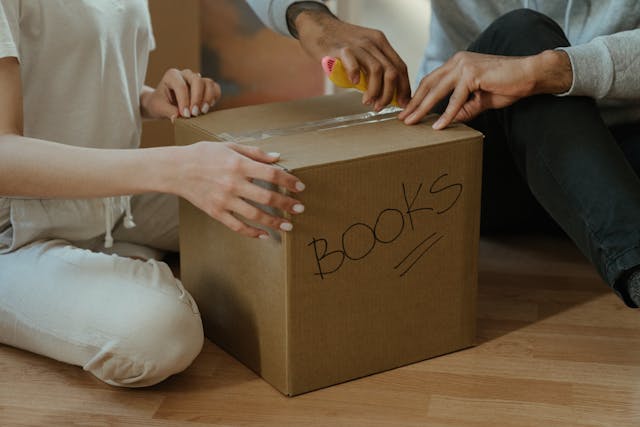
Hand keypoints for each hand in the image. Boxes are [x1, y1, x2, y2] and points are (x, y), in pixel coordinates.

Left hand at [140, 68, 220, 121]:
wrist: (162, 103)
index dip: (184, 101)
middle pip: (198, 81)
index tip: (185, 115)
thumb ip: (168, 112)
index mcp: (172, 75)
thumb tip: (177, 118)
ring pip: (209, 83)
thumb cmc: (159, 103)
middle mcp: (186, 74)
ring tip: (202, 111)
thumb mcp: (159, 108)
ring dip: (208, 98)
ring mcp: (197, 79)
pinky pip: (215, 88)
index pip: (181, 86)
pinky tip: (207, 107)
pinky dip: (214, 97)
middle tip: (194, 114)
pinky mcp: (205, 86)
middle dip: (197, 98)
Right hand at [175, 142, 305, 238]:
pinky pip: (237, 226)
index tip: (300, 187)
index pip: (271, 174)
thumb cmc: (204, 154)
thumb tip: (278, 158)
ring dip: (274, 222)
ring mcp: (224, 200)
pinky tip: (263, 235)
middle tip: (300, 208)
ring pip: (255, 215)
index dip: (288, 181)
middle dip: (286, 204)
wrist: (176, 169)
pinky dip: (252, 232)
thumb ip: (255, 153)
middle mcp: (233, 183)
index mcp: (238, 164)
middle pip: (267, 197)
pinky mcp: (216, 212)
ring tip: (288, 226)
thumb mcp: (229, 146)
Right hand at [292, 7, 410, 109]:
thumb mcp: (363, 51)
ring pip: (377, 70)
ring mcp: (357, 44)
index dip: (404, 87)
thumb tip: (385, 93)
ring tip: (367, 102)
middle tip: (381, 106)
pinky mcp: (340, 48)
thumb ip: (373, 67)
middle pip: (392, 71)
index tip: (402, 103)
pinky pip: (353, 63)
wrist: (317, 27)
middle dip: (389, 94)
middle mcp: (372, 42)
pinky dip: (356, 75)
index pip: (400, 67)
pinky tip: (354, 83)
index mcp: (380, 43)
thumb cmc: (339, 44)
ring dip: (375, 91)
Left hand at [398, 50, 572, 128]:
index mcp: (457, 63)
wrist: (530, 75)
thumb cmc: (508, 85)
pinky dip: (447, 114)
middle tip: (402, 118)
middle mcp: (457, 61)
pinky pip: (456, 99)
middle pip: (428, 84)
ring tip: (412, 122)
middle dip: (414, 103)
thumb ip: (463, 108)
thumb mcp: (479, 100)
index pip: (431, 80)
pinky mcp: (473, 74)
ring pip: (437, 91)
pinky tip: (439, 126)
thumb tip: (448, 122)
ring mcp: (464, 66)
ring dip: (423, 108)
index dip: (418, 96)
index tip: (407, 110)